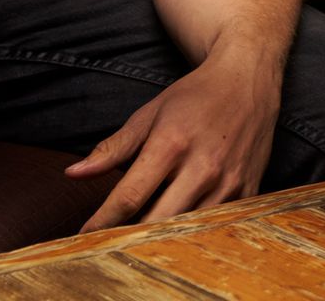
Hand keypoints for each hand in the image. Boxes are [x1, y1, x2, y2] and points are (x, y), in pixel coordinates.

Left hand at [66, 51, 281, 230]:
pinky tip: (182, 234)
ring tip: (143, 243)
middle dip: (130, 237)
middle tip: (110, 246)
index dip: (102, 222)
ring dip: (164, 239)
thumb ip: (113, 148)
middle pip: (158, 221)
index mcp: (171, 144)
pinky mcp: (250, 188)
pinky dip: (198, 233)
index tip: (85, 237)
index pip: (129, 197)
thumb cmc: (195, 96)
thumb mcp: (150, 114)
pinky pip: (219, 225)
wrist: (249, 78)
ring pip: (190, 229)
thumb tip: (74, 174)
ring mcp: (230, 180)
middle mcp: (203, 166)